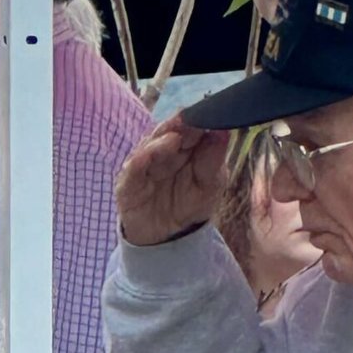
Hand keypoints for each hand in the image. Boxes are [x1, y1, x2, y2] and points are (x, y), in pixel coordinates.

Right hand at [114, 115, 228, 246]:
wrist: (168, 239)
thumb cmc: (190, 205)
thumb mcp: (210, 184)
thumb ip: (213, 159)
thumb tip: (223, 130)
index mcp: (185, 145)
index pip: (192, 124)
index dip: (201, 117)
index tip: (213, 112)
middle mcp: (162, 148)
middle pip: (171, 129)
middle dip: (182, 123)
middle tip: (195, 117)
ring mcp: (144, 162)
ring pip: (151, 143)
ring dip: (163, 137)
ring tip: (176, 136)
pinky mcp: (128, 180)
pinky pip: (134, 166)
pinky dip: (143, 157)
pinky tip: (152, 154)